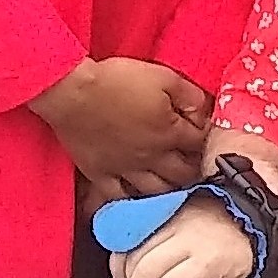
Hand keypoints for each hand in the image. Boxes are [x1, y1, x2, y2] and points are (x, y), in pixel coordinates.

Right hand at [30, 58, 210, 191]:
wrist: (73, 92)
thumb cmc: (118, 80)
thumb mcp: (163, 77)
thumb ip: (188, 95)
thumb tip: (203, 111)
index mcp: (169, 133)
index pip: (199, 143)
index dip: (205, 137)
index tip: (202, 133)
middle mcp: (152, 157)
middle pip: (183, 173)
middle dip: (193, 168)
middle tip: (193, 163)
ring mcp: (125, 169)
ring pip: (156, 191)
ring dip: (170, 189)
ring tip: (172, 183)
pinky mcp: (100, 174)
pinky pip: (118, 198)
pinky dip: (130, 201)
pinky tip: (136, 200)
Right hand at [111, 198, 259, 277]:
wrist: (239, 215)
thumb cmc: (233, 254)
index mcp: (210, 259)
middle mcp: (188, 236)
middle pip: (145, 274)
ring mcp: (171, 220)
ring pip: (133, 256)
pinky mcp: (158, 211)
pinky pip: (127, 236)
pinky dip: (119, 259)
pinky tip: (122, 276)